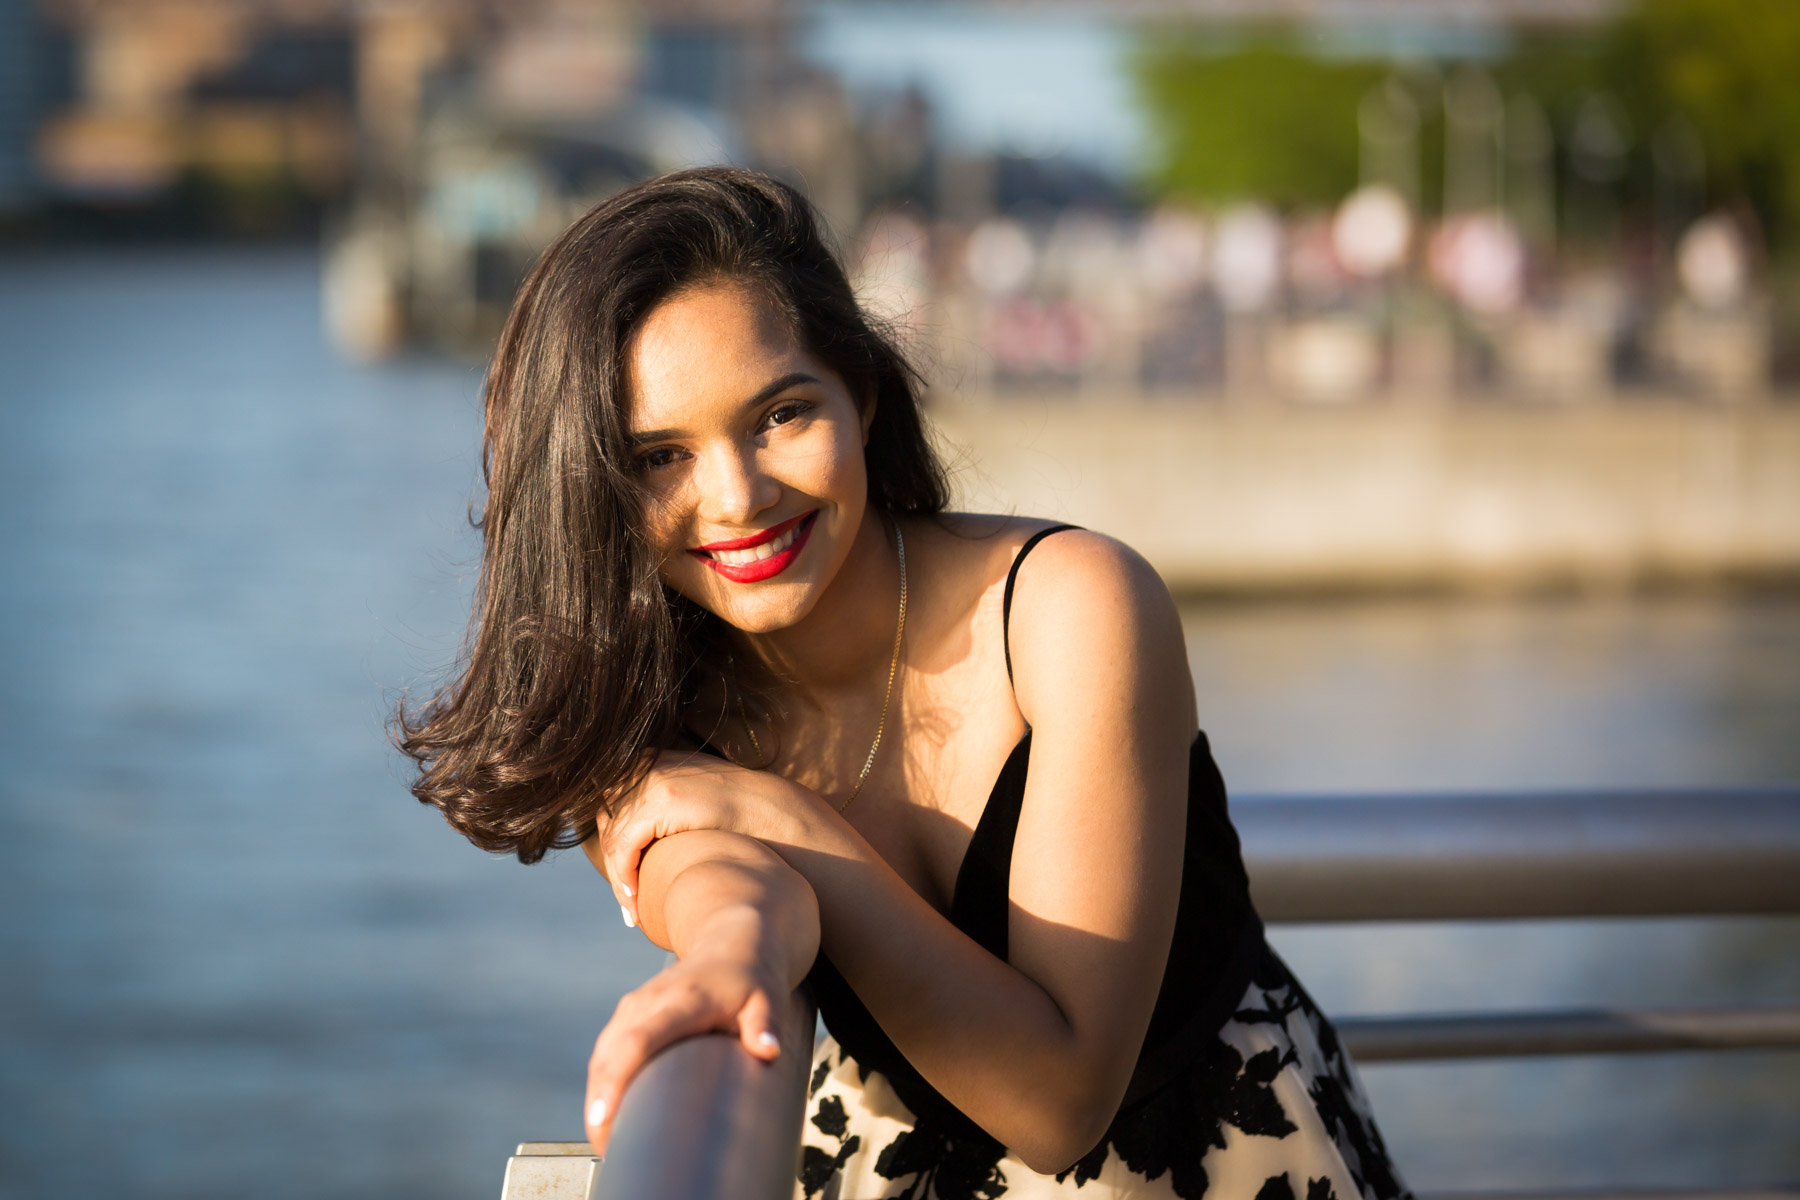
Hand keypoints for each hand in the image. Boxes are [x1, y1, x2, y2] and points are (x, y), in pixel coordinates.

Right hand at [582, 948, 783, 1155]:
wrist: (731, 942)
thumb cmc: (750, 979)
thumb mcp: (766, 999)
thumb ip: (765, 1025)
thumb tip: (769, 1052)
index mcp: (683, 999)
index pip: (639, 1040)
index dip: (617, 1079)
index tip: (604, 1117)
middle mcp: (650, 1000)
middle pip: (611, 1053)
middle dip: (601, 1100)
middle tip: (609, 1148)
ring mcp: (634, 1006)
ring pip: (603, 1054)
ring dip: (598, 1096)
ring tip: (608, 1141)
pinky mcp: (628, 1014)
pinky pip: (606, 1051)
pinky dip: (602, 1083)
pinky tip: (608, 1115)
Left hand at [589, 750, 820, 926]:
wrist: (768, 810)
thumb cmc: (734, 814)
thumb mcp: (689, 800)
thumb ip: (659, 807)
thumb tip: (635, 836)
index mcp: (647, 760)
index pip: (610, 809)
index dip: (613, 848)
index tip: (626, 883)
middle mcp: (643, 766)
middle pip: (606, 825)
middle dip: (614, 867)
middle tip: (627, 904)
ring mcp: (650, 781)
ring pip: (612, 840)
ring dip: (619, 880)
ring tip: (631, 909)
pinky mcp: (658, 803)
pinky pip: (625, 847)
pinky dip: (625, 876)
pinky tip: (636, 899)